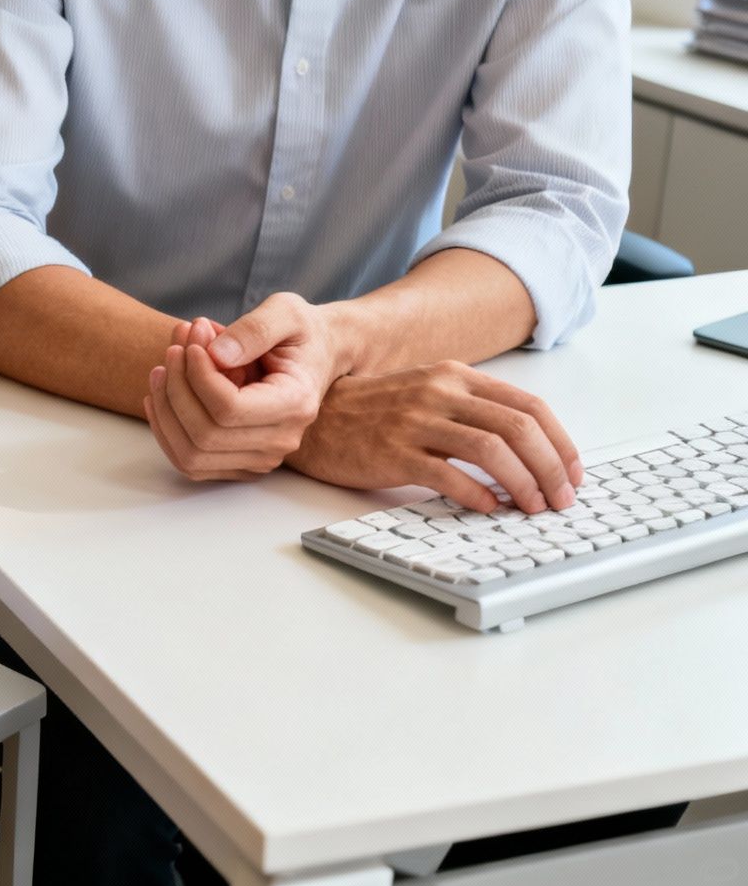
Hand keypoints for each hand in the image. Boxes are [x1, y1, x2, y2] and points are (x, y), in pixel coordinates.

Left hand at [142, 293, 344, 480]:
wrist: (316, 355)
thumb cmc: (300, 333)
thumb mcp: (285, 312)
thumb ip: (254, 330)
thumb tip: (216, 355)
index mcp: (295, 403)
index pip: (229, 409)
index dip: (197, 377)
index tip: (190, 345)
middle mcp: (281, 440)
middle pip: (205, 434)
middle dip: (177, 388)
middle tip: (173, 349)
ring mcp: (261, 458)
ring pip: (191, 454)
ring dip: (165, 411)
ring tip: (163, 369)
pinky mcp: (241, 463)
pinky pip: (190, 461)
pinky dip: (166, 429)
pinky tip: (160, 396)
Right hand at [286, 360, 583, 513]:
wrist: (312, 418)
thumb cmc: (370, 412)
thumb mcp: (425, 393)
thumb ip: (470, 410)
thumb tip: (526, 448)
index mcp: (454, 376)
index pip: (528, 406)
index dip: (560, 443)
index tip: (572, 472)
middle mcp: (439, 393)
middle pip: (518, 428)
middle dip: (551, 468)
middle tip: (561, 498)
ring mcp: (415, 421)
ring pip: (492, 450)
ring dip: (523, 484)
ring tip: (532, 507)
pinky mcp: (392, 452)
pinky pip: (448, 475)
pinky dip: (477, 495)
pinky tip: (488, 508)